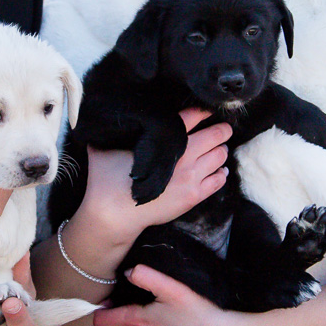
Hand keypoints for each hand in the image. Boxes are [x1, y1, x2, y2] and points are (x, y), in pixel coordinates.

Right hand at [82, 110, 230, 247]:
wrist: (114, 214)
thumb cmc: (107, 180)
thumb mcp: (103, 148)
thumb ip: (110, 132)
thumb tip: (101, 117)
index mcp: (163, 141)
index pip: (190, 117)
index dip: (203, 111)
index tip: (208, 110)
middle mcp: (182, 157)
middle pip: (214, 135)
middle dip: (222, 129)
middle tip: (224, 127)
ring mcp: (190, 177)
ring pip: (219, 156)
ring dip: (221, 150)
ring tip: (219, 147)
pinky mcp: (193, 196)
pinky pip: (218, 181)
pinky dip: (222, 173)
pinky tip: (220, 170)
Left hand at [94, 263, 250, 325]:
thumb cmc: (198, 314)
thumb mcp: (173, 288)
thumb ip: (147, 276)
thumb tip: (128, 272)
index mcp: (139, 322)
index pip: (103, 321)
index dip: (99, 310)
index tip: (106, 300)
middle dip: (118, 316)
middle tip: (129, 299)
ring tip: (153, 311)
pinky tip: (171, 325)